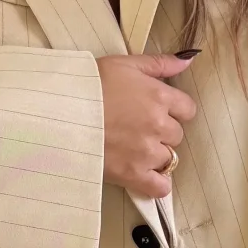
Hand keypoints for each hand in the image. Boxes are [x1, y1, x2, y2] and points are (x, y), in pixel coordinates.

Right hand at [98, 52, 197, 200]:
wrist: (59, 113)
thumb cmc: (89, 85)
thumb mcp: (124, 64)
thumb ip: (159, 63)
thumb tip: (188, 61)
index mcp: (159, 96)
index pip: (187, 109)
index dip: (174, 110)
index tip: (157, 111)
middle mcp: (158, 125)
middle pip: (177, 135)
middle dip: (162, 132)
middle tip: (138, 129)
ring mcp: (147, 152)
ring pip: (169, 159)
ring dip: (156, 155)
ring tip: (134, 150)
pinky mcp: (133, 174)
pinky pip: (160, 186)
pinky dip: (156, 184)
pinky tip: (144, 175)